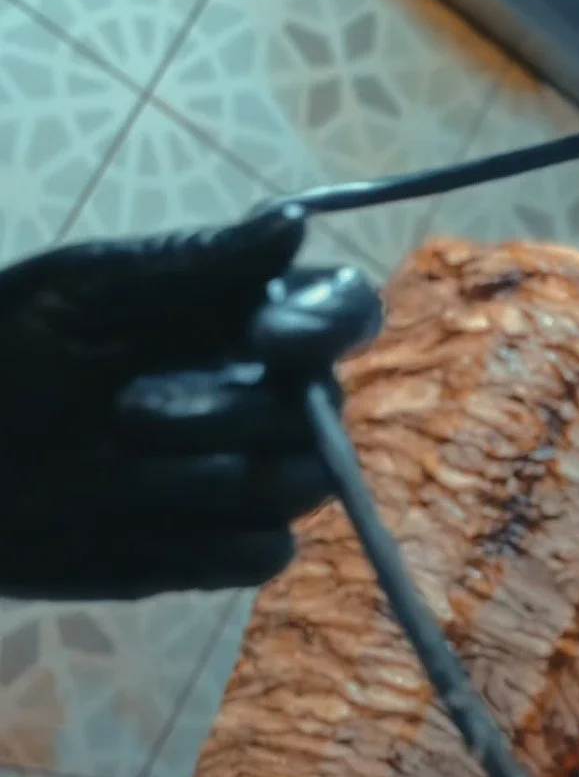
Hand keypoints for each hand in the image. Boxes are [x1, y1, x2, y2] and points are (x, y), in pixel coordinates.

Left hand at [0, 209, 379, 599]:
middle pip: (321, 408)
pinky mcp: (217, 551)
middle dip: (230, 410)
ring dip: (215, 476)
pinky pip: (266, 554)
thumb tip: (293, 223)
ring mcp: (249, 477)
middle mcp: (269, 395)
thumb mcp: (85, 292)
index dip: (327, 323)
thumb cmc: (5, 347)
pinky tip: (140, 521)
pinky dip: (215, 540)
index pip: (346, 310)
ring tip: (117, 466)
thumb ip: (195, 264)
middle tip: (125, 411)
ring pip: (302, 482)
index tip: (262, 335)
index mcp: (250, 319)